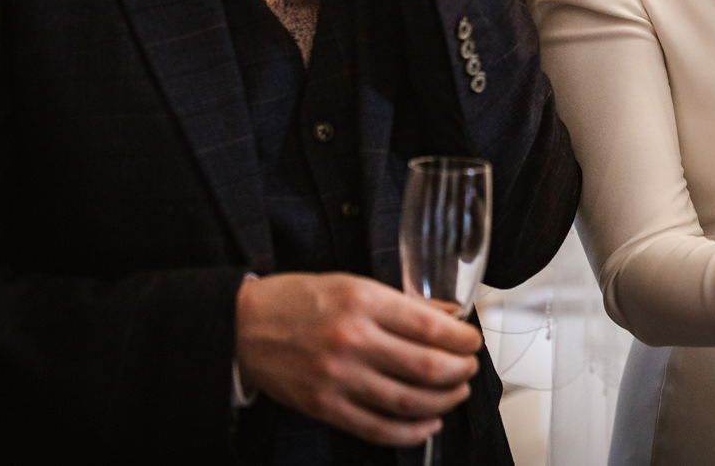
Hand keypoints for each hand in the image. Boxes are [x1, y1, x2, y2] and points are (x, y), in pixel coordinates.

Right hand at [235, 272, 483, 445]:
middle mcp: (352, 341)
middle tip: (469, 367)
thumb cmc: (298, 300)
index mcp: (363, 302)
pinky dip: (410, 431)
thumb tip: (449, 315)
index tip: (472, 340)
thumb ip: (402, 303)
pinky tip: (428, 423)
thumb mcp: (353, 284)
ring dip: (444, 400)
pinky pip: (377, 428)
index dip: (462, 338)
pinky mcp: (324, 407)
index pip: (430, 326)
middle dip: (460, 370)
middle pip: (426, 367)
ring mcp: (337, 378)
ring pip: (408, 401)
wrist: (242, 326)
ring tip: (456, 393)